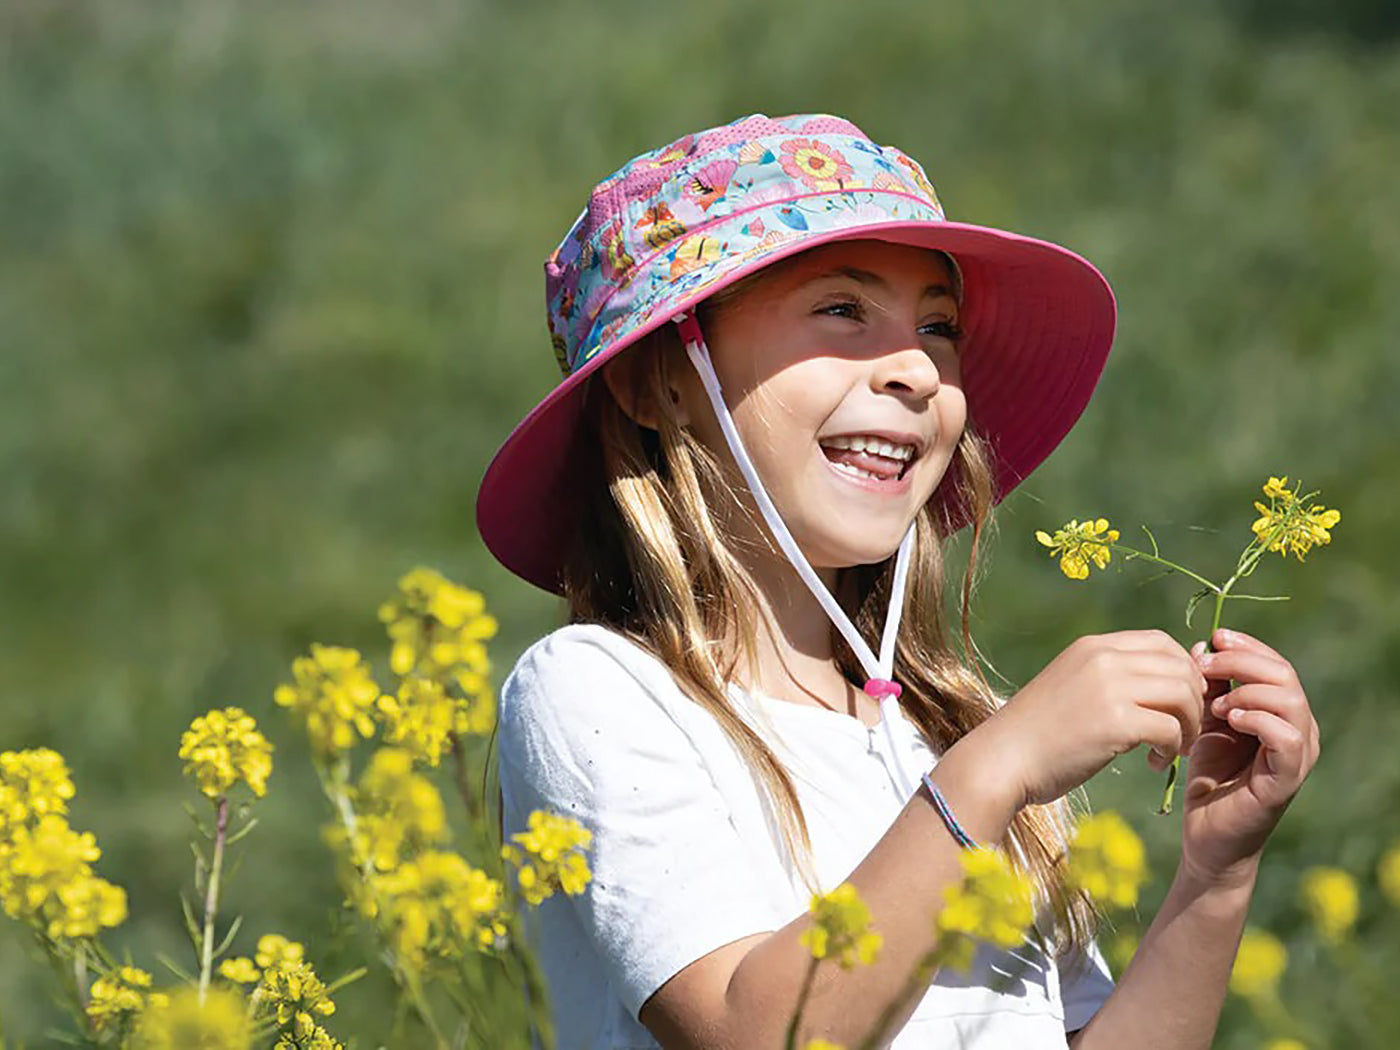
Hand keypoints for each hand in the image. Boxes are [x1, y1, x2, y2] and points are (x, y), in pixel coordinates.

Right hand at [991, 630, 1207, 807]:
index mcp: (1093, 647)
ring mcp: (1109, 687)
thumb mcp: (1074, 687)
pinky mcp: (1115, 722)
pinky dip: (1172, 748)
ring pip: (1183, 694)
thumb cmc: (1038, 733)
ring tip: (1173, 748)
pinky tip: (1153, 762)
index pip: (1162, 641)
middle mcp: (1103, 658)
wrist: (1002, 759)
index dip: (1183, 670)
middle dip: (1194, 700)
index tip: (1179, 703)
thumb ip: (1114, 678)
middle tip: (1183, 731)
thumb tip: (1166, 682)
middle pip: (1180, 666)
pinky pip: (1170, 728)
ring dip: (1189, 725)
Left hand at [1177, 628, 1318, 887]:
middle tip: (1206, 664)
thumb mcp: (1204, 722)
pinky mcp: (1289, 778)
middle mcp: (1299, 729)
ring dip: (1247, 690)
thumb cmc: (1208, 778)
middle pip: (1284, 675)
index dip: (1246, 646)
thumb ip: (1209, 687)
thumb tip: (1202, 646)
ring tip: (1214, 703)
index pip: (1275, 664)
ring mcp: (1299, 754)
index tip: (1213, 638)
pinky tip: (1228, 719)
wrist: (1207, 834)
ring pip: (1290, 701)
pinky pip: (1287, 736)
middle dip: (1242, 661)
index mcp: (1281, 713)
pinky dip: (1257, 719)